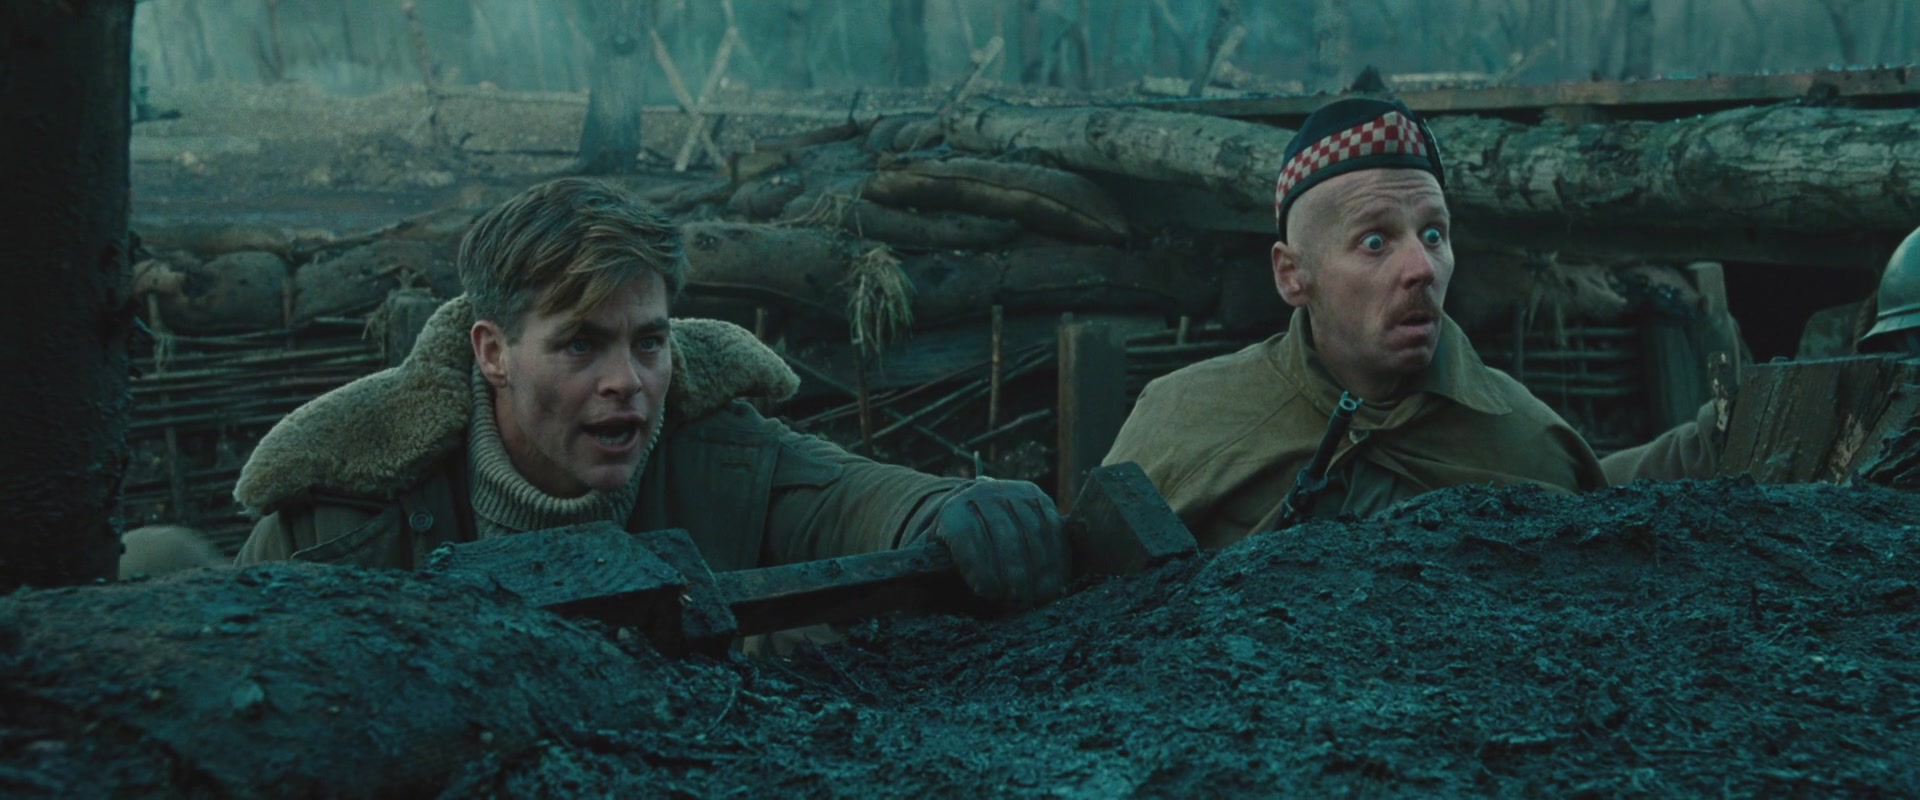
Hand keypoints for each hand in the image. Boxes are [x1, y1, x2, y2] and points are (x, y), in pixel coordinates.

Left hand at [926, 479, 1069, 608]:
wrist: (969, 513)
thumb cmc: (950, 552)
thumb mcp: (931, 563)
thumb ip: (927, 581)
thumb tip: (917, 608)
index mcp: (952, 510)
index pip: (967, 535)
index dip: (979, 566)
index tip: (988, 594)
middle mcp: (983, 493)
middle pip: (1005, 536)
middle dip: (1014, 574)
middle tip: (1020, 605)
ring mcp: (1013, 492)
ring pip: (1033, 532)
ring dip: (1040, 569)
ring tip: (1040, 598)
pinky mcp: (1039, 498)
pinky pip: (1053, 528)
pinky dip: (1058, 557)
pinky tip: (1055, 582)